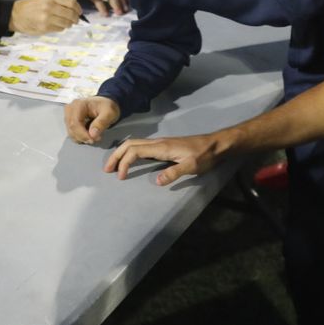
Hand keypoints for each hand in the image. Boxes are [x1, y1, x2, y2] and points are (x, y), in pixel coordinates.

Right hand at [10, 0, 81, 34]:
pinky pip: (59, 29)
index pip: (72, 2)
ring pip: (67, 23)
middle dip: (75, 18)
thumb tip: (75, 7)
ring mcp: (47, 17)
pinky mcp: (44, 27)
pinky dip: (61, 28)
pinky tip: (58, 25)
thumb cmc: (32, 5)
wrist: (16, 14)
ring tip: (67, 23)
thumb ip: (60, 0)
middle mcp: (49, 6)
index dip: (78, 8)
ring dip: (69, 24)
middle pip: (71, 13)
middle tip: (76, 20)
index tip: (79, 12)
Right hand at [63, 95, 120, 143]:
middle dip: (83, 137)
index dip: (83, 134)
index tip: (93, 140)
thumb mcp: (109, 113)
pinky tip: (88, 135)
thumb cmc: (106, 107)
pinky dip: (80, 137)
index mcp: (79, 104)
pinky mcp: (69, 120)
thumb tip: (92, 135)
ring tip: (94, 136)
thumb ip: (101, 123)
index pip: (75, 123)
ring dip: (82, 138)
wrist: (105, 105)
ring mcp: (68, 115)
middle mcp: (70, 109)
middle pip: (72, 129)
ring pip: (71, 132)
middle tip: (96, 139)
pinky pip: (72, 133)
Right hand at [104, 133, 221, 185]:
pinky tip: (131, 160)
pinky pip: (142, 147)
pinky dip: (131, 152)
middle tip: (107, 170)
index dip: (124, 162)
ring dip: (122, 153)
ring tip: (114, 166)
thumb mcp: (192, 166)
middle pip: (130, 144)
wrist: (216, 144)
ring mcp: (161, 143)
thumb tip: (156, 181)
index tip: (121, 177)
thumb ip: (174, 173)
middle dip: (116, 155)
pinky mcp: (164, 146)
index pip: (135, 151)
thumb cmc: (205, 155)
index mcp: (162, 147)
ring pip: (135, 144)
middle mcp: (158, 143)